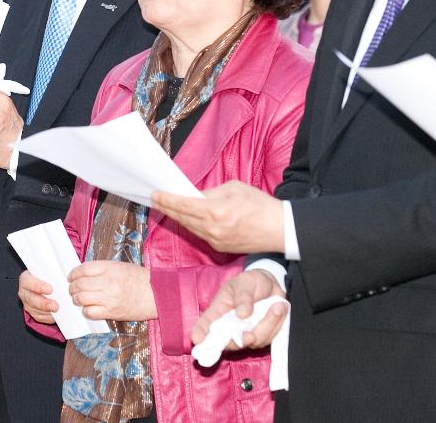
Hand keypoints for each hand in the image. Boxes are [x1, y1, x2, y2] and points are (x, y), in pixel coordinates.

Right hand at [18, 271, 57, 324]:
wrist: (44, 285)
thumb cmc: (46, 277)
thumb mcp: (47, 272)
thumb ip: (51, 274)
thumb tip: (62, 278)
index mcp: (25, 278)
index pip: (28, 281)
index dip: (38, 286)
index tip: (50, 289)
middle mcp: (24, 291)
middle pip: (30, 299)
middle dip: (44, 303)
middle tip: (55, 306)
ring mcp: (27, 303)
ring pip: (34, 309)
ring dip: (46, 312)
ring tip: (57, 311)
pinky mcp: (32, 312)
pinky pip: (39, 317)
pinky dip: (47, 317)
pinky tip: (55, 315)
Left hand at [68, 260, 156, 321]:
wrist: (158, 295)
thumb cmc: (140, 279)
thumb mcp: (120, 266)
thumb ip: (102, 269)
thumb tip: (83, 273)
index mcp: (110, 268)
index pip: (83, 269)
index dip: (73, 273)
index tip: (71, 277)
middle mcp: (108, 282)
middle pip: (80, 284)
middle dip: (72, 287)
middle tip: (72, 289)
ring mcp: (109, 298)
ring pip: (82, 298)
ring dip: (76, 299)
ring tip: (77, 298)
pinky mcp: (112, 312)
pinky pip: (90, 312)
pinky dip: (86, 311)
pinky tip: (88, 308)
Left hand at [153, 181, 284, 253]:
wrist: (281, 230)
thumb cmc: (260, 205)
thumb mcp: (234, 188)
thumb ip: (211, 192)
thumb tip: (195, 196)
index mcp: (215, 211)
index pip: (182, 204)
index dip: (166, 199)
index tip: (154, 194)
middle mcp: (212, 229)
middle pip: (182, 217)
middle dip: (166, 207)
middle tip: (154, 199)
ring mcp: (215, 241)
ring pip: (189, 227)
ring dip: (177, 217)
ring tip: (166, 207)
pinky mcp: (220, 248)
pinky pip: (200, 234)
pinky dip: (191, 225)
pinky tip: (185, 218)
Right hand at [191, 269, 286, 348]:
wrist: (271, 285)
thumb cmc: (251, 282)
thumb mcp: (245, 282)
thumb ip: (243, 297)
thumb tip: (242, 314)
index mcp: (220, 310)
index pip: (206, 322)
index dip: (200, 332)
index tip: (197, 339)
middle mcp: (230, 325)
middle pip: (229, 342)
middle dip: (240, 341)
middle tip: (250, 335)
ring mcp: (246, 332)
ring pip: (253, 341)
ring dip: (268, 324)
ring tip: (277, 306)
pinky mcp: (261, 336)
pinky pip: (269, 338)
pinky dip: (276, 324)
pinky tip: (279, 308)